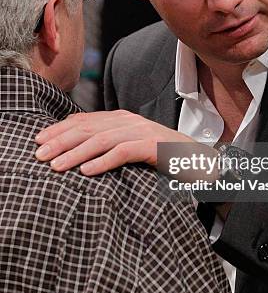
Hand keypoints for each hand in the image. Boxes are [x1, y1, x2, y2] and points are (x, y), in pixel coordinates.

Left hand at [35, 110, 218, 177]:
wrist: (202, 163)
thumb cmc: (163, 160)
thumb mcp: (132, 149)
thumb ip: (110, 145)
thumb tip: (79, 154)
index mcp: (123, 119)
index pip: (85, 120)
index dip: (60, 129)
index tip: (40, 141)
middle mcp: (131, 121)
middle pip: (89, 127)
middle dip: (61, 140)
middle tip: (40, 155)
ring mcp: (144, 132)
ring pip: (102, 139)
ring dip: (76, 153)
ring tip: (57, 166)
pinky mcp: (155, 146)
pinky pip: (124, 152)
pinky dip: (103, 162)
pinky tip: (87, 172)